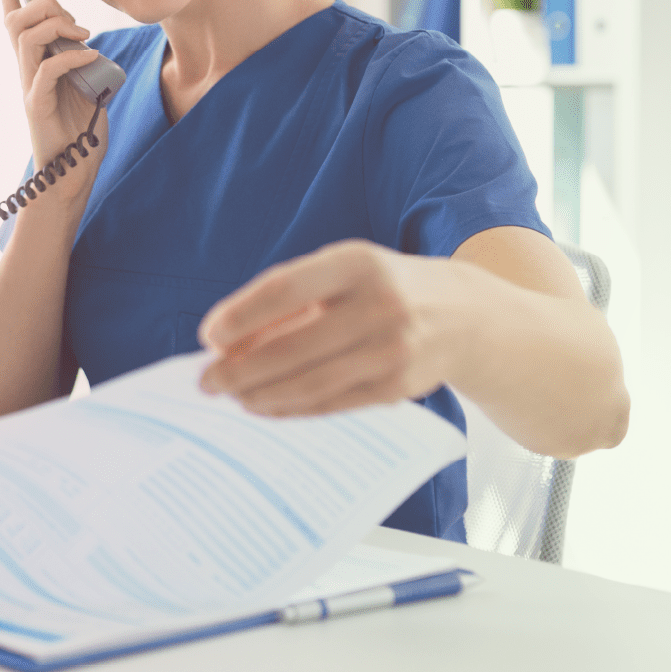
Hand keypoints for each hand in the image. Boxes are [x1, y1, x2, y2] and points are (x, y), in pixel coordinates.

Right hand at [0, 0, 107, 168]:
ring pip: (25, 38)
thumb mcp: (85, 87)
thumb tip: (90, 45)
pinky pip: (46, 70)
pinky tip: (91, 57)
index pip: (13, 20)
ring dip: (56, 26)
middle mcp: (26, 71)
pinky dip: (70, 56)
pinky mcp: (37, 106)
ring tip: (83, 36)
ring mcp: (29, 87)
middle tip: (74, 21)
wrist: (70, 172)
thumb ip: (82, 64)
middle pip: (15, 20)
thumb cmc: (78, 132)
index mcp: (34, 64)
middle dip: (44, 5)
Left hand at [197, 240, 460, 416]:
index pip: (285, 288)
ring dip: (262, 394)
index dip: (242, 315)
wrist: (464, 316)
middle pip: (294, 346)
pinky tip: (265, 407)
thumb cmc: (380, 290)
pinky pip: (332, 404)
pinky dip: (292, 408)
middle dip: (242, 368)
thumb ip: (289, 304)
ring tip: (231, 396)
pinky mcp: (399, 387)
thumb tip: (227, 344)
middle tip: (207, 380)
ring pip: (311, 382)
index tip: (208, 336)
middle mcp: (379, 304)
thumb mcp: (341, 276)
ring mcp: (393, 349)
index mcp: (357, 263)